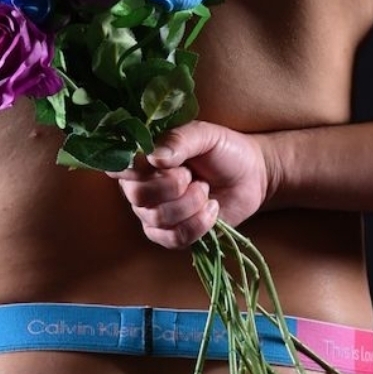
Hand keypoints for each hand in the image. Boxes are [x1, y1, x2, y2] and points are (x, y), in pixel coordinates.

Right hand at [110, 119, 272, 248]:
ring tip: (206, 190)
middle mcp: (142, 187)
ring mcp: (155, 214)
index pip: (119, 167)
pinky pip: (173, 239)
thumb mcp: (205, 135)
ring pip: (157, 218)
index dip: (135, 169)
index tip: (160, 162)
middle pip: (138, 195)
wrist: (253, 175)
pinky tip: (212, 209)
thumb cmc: (224, 150)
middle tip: (193, 176)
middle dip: (172, 186)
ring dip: (190, 204)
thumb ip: (179, 140)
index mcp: (143, 159)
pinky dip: (198, 224)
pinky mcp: (173, 235)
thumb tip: (154, 157)